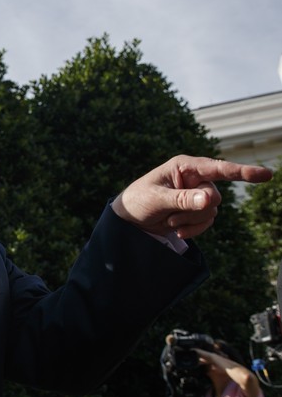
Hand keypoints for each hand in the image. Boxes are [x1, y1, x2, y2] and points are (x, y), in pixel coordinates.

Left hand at [111, 155, 271, 239]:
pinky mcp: (197, 209)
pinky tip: (176, 229)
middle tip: (170, 215)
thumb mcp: (156, 199)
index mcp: (184, 166)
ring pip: (212, 211)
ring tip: (169, 220)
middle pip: (214, 197)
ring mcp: (198, 194)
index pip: (218, 168)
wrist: (130, 220)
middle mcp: (195, 177)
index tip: (265, 175)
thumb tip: (210, 200)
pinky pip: (208, 222)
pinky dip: (193, 229)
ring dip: (191, 221)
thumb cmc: (138, 201)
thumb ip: (183, 199)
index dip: (242, 172)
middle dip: (194, 210)